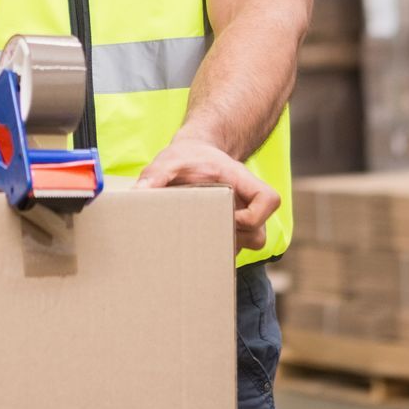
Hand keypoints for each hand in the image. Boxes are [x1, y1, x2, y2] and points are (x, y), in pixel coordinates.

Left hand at [137, 137, 279, 252]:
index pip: (270, 200)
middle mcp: (247, 203)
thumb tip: (138, 193)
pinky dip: (219, 252)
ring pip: (250, 244)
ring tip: (196, 243)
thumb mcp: (170, 160)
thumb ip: (156, 174)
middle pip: (259, 234)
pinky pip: (235, 249)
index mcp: (242, 182)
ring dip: (226, 248)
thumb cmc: (186, 157)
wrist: (193, 156)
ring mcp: (241, 218)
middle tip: (204, 235)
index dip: (256, 215)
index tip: (229, 214)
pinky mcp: (230, 230)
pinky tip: (194, 249)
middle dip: (233, 240)